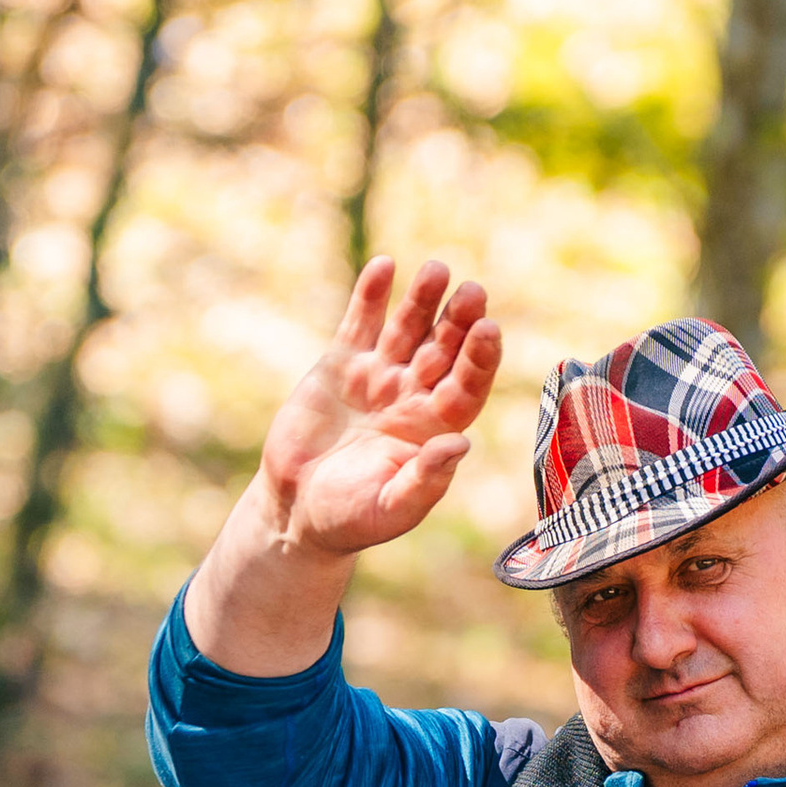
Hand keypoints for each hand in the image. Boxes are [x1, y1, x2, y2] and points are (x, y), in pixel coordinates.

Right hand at [185, 258, 505, 675]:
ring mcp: (378, 376)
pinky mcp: (340, 365)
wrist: (296, 509)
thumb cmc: (350, 519)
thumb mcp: (391, 508)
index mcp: (433, 430)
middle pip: (444, 350)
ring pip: (407, 329)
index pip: (465, 387)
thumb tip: (461, 444)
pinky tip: (384, 267)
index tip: (489, 332)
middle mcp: (412, 396)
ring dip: (422, 299)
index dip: (479, 360)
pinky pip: (360, 323)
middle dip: (458, 321)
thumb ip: (426, 479)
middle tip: (472, 293)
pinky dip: (371, 296)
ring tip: (436, 270)